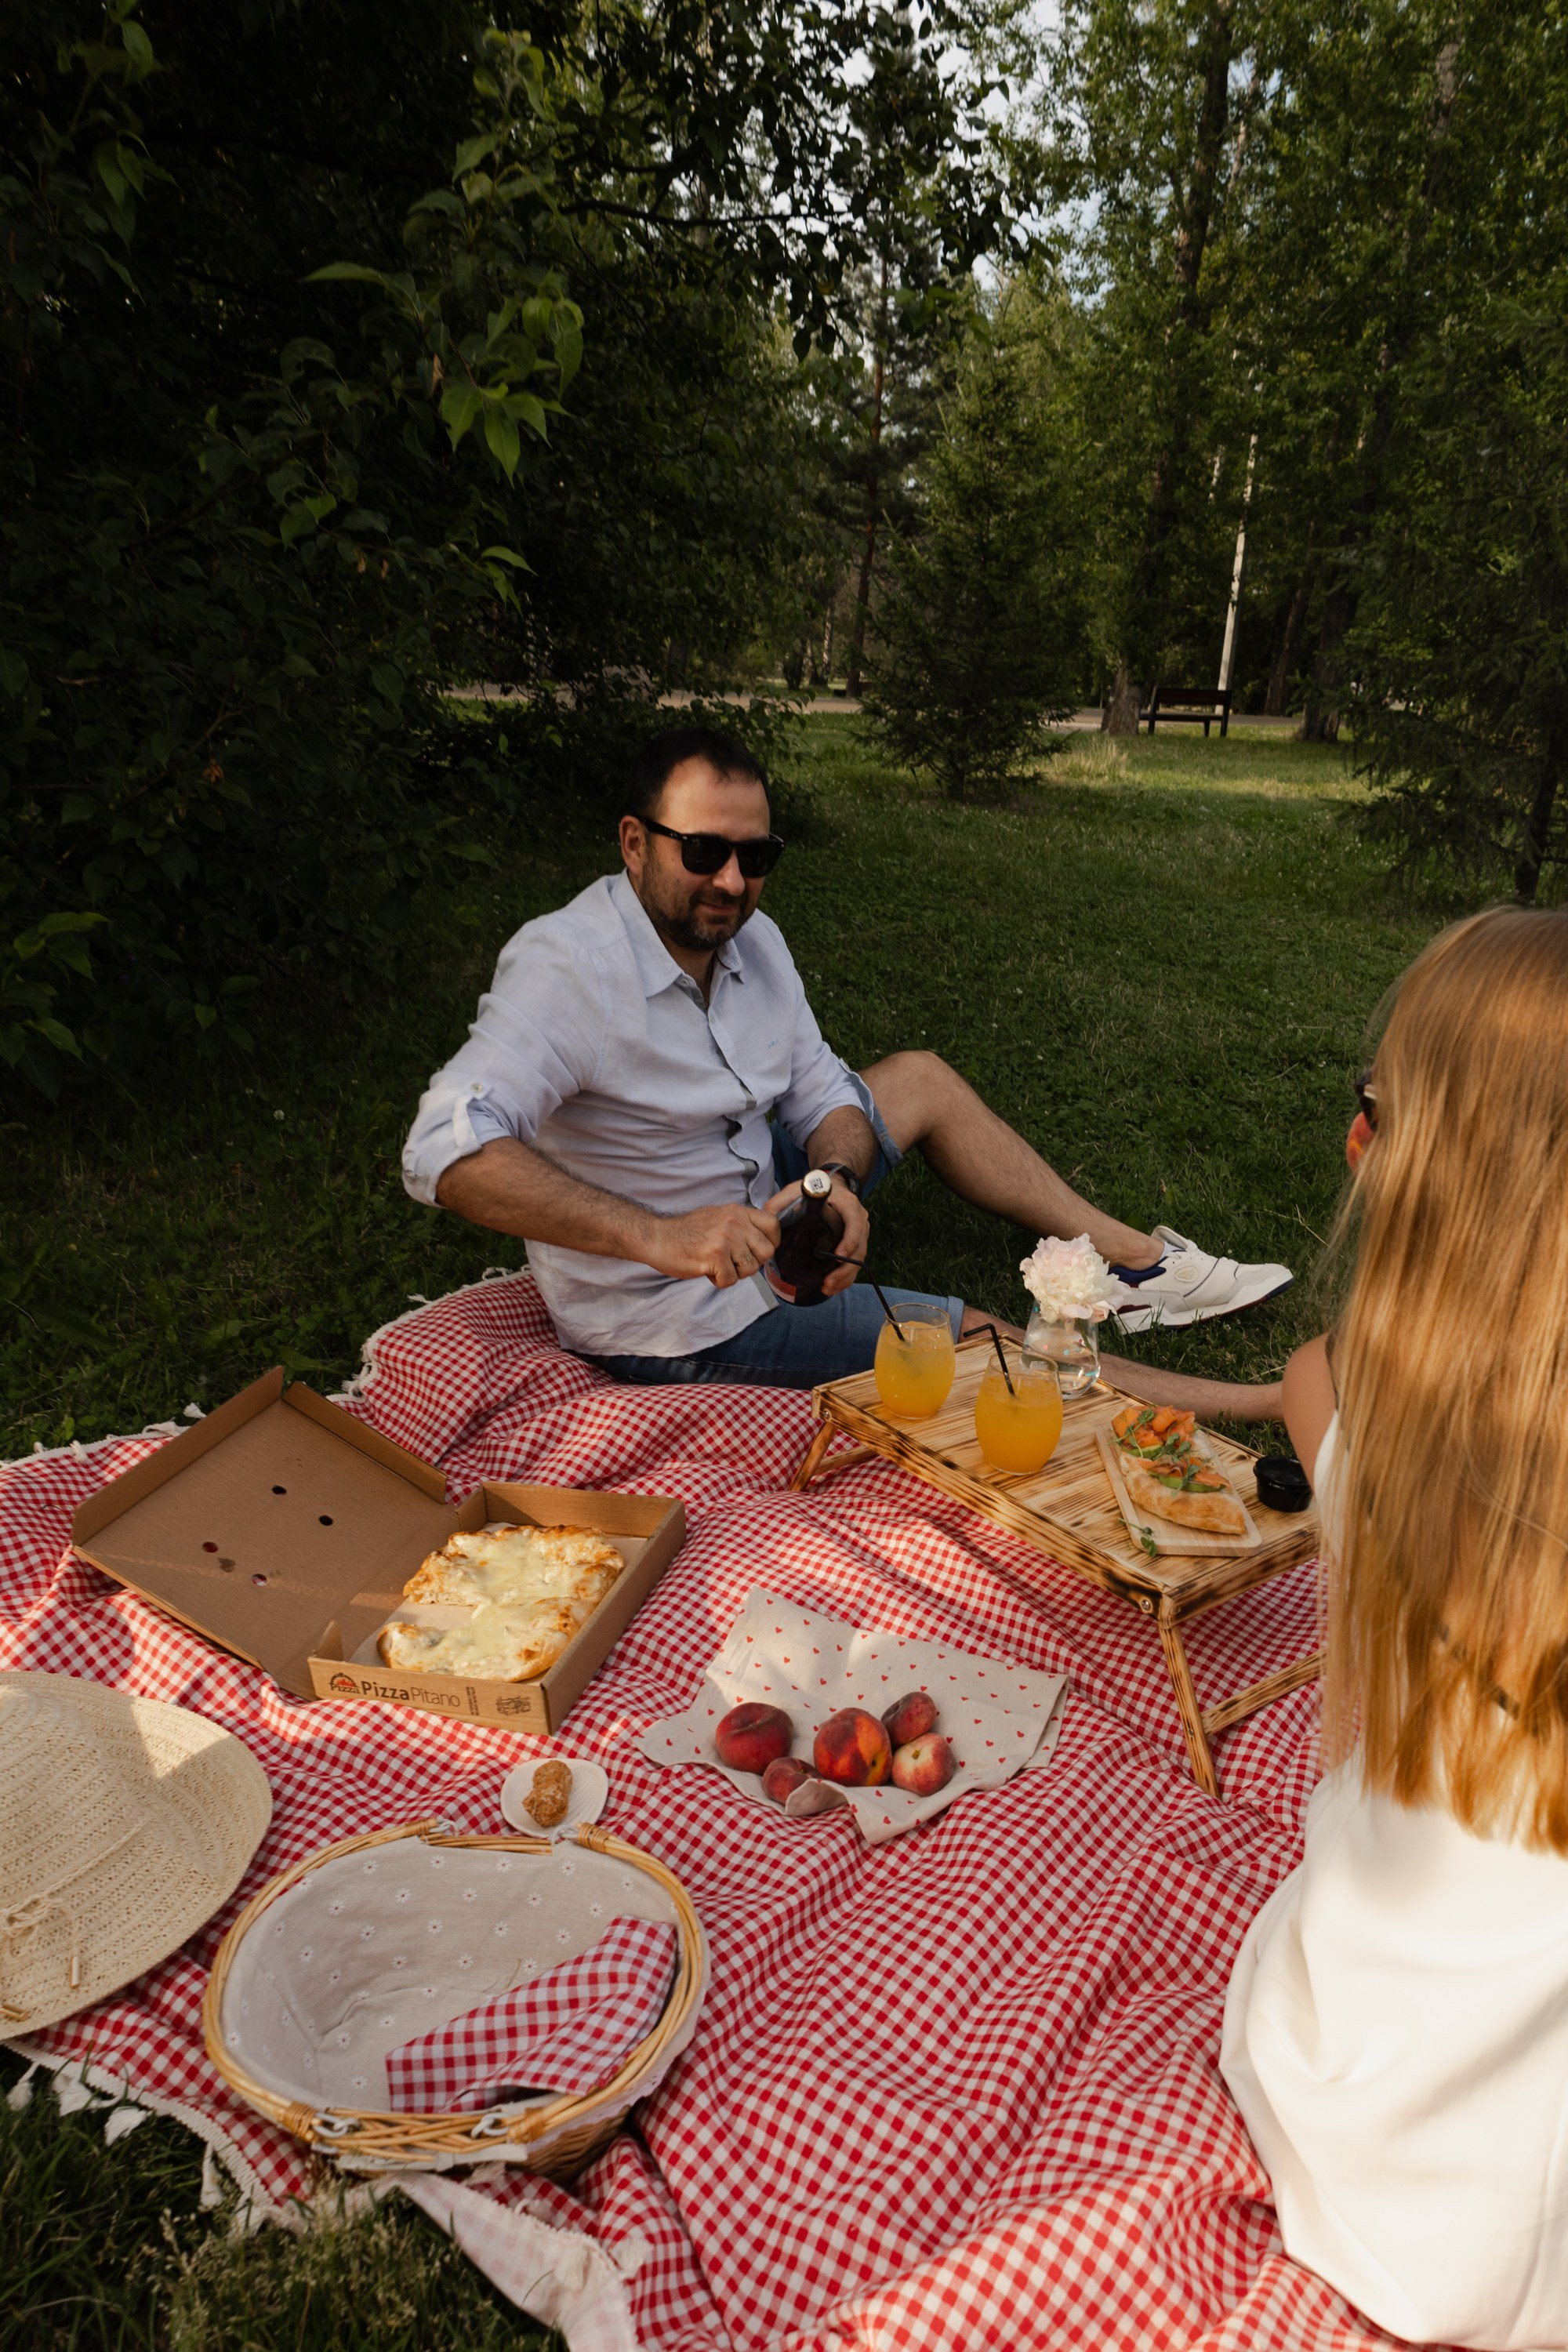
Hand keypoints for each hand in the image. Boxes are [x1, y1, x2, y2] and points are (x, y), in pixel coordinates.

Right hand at [645, 1202, 782, 1288]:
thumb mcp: (718, 1216)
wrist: (657, 1237)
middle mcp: (735, 1222)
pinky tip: (706, 1271)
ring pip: (750, 1269)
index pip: (773, 1224)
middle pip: (767, 1251)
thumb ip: (741, 1224)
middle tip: (733, 1263)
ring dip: (734, 1273)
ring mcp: (725, 1239)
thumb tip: (763, 1239)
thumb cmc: (686, 1232)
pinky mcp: (715, 1256)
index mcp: (737, 1211)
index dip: (771, 1242)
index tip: (758, 1251)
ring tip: (716, 1265)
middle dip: (752, 1263)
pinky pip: (731, 1280)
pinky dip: (719, 1281)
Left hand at [764, 1174, 869, 1297]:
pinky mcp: (856, 1243)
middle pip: (859, 1248)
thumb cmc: (815, 1189)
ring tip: (827, 1288)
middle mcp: (859, 1220)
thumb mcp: (797, 1189)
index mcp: (848, 1205)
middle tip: (828, 1283)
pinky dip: (845, 1277)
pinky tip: (832, 1287)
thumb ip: (781, 1200)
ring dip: (845, 1277)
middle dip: (845, 1269)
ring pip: (858, 1259)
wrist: (832, 1187)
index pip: (855, 1224)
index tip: (838, 1256)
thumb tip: (767, 1216)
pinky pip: (855, 1263)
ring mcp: (860, 1233)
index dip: (849, 1241)